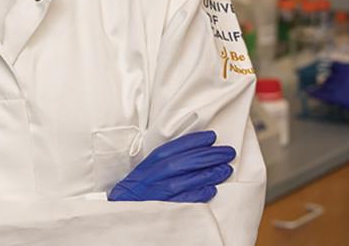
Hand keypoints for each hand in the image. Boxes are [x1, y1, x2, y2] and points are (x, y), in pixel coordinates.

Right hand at [108, 130, 234, 202]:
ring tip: (226, 169)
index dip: (195, 141)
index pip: (175, 147)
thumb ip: (166, 160)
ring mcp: (158, 193)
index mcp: (150, 163)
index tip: (212, 137)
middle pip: (185, 162)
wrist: (120, 211)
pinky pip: (183, 201)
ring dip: (209, 174)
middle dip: (209, 156)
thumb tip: (194, 151)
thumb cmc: (138, 189)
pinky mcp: (162, 209)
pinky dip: (198, 194)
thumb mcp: (147, 169)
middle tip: (228, 152)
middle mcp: (153, 176)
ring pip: (186, 180)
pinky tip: (212, 189)